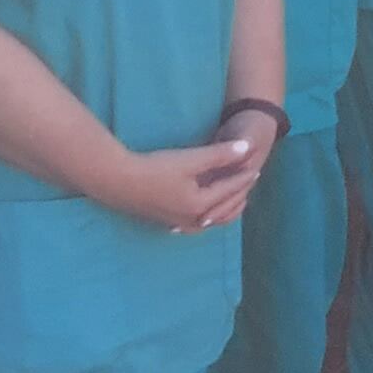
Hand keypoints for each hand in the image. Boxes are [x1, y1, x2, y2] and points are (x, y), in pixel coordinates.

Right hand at [107, 129, 265, 235]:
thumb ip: (220, 154)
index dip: (244, 176)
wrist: (116, 181)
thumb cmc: (154, 167)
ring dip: (227, 209)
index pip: (230, 190)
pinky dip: (209, 217)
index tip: (256, 166)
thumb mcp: (190, 159)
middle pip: (224, 209)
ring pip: (211, 220)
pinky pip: (197, 223)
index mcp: (200, 205)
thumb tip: (247, 147)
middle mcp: (192, 220)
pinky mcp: (165, 222)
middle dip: (240, 194)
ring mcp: (178, 225)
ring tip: (237, 199)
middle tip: (251, 180)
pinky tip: (206, 214)